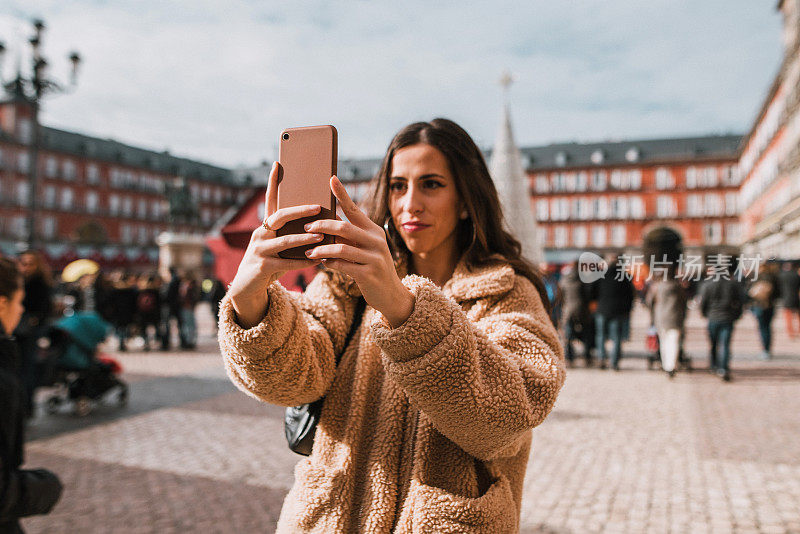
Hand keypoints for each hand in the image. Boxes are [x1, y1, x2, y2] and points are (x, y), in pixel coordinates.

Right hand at [227, 162, 323, 327]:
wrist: (247, 287)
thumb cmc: (269, 262)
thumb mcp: (277, 246)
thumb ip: (290, 234)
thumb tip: (317, 222)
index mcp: (265, 226)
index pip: (269, 200)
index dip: (272, 182)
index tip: (278, 163)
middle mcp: (260, 235)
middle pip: (279, 217)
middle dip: (299, 211)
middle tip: (317, 207)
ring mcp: (259, 250)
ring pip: (284, 241)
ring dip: (304, 238)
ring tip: (321, 235)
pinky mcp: (262, 267)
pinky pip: (286, 263)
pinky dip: (302, 261)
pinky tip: (316, 259)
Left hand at [303, 176, 414, 327]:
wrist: (391, 294)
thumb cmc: (371, 268)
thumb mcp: (363, 249)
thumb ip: (348, 237)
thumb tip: (324, 223)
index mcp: (373, 230)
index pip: (355, 209)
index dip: (342, 194)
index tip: (331, 179)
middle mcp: (376, 240)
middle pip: (344, 227)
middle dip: (321, 226)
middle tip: (306, 227)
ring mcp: (374, 257)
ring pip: (341, 247)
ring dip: (321, 249)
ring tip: (308, 251)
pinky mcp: (369, 274)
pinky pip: (344, 265)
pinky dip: (330, 263)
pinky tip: (322, 263)